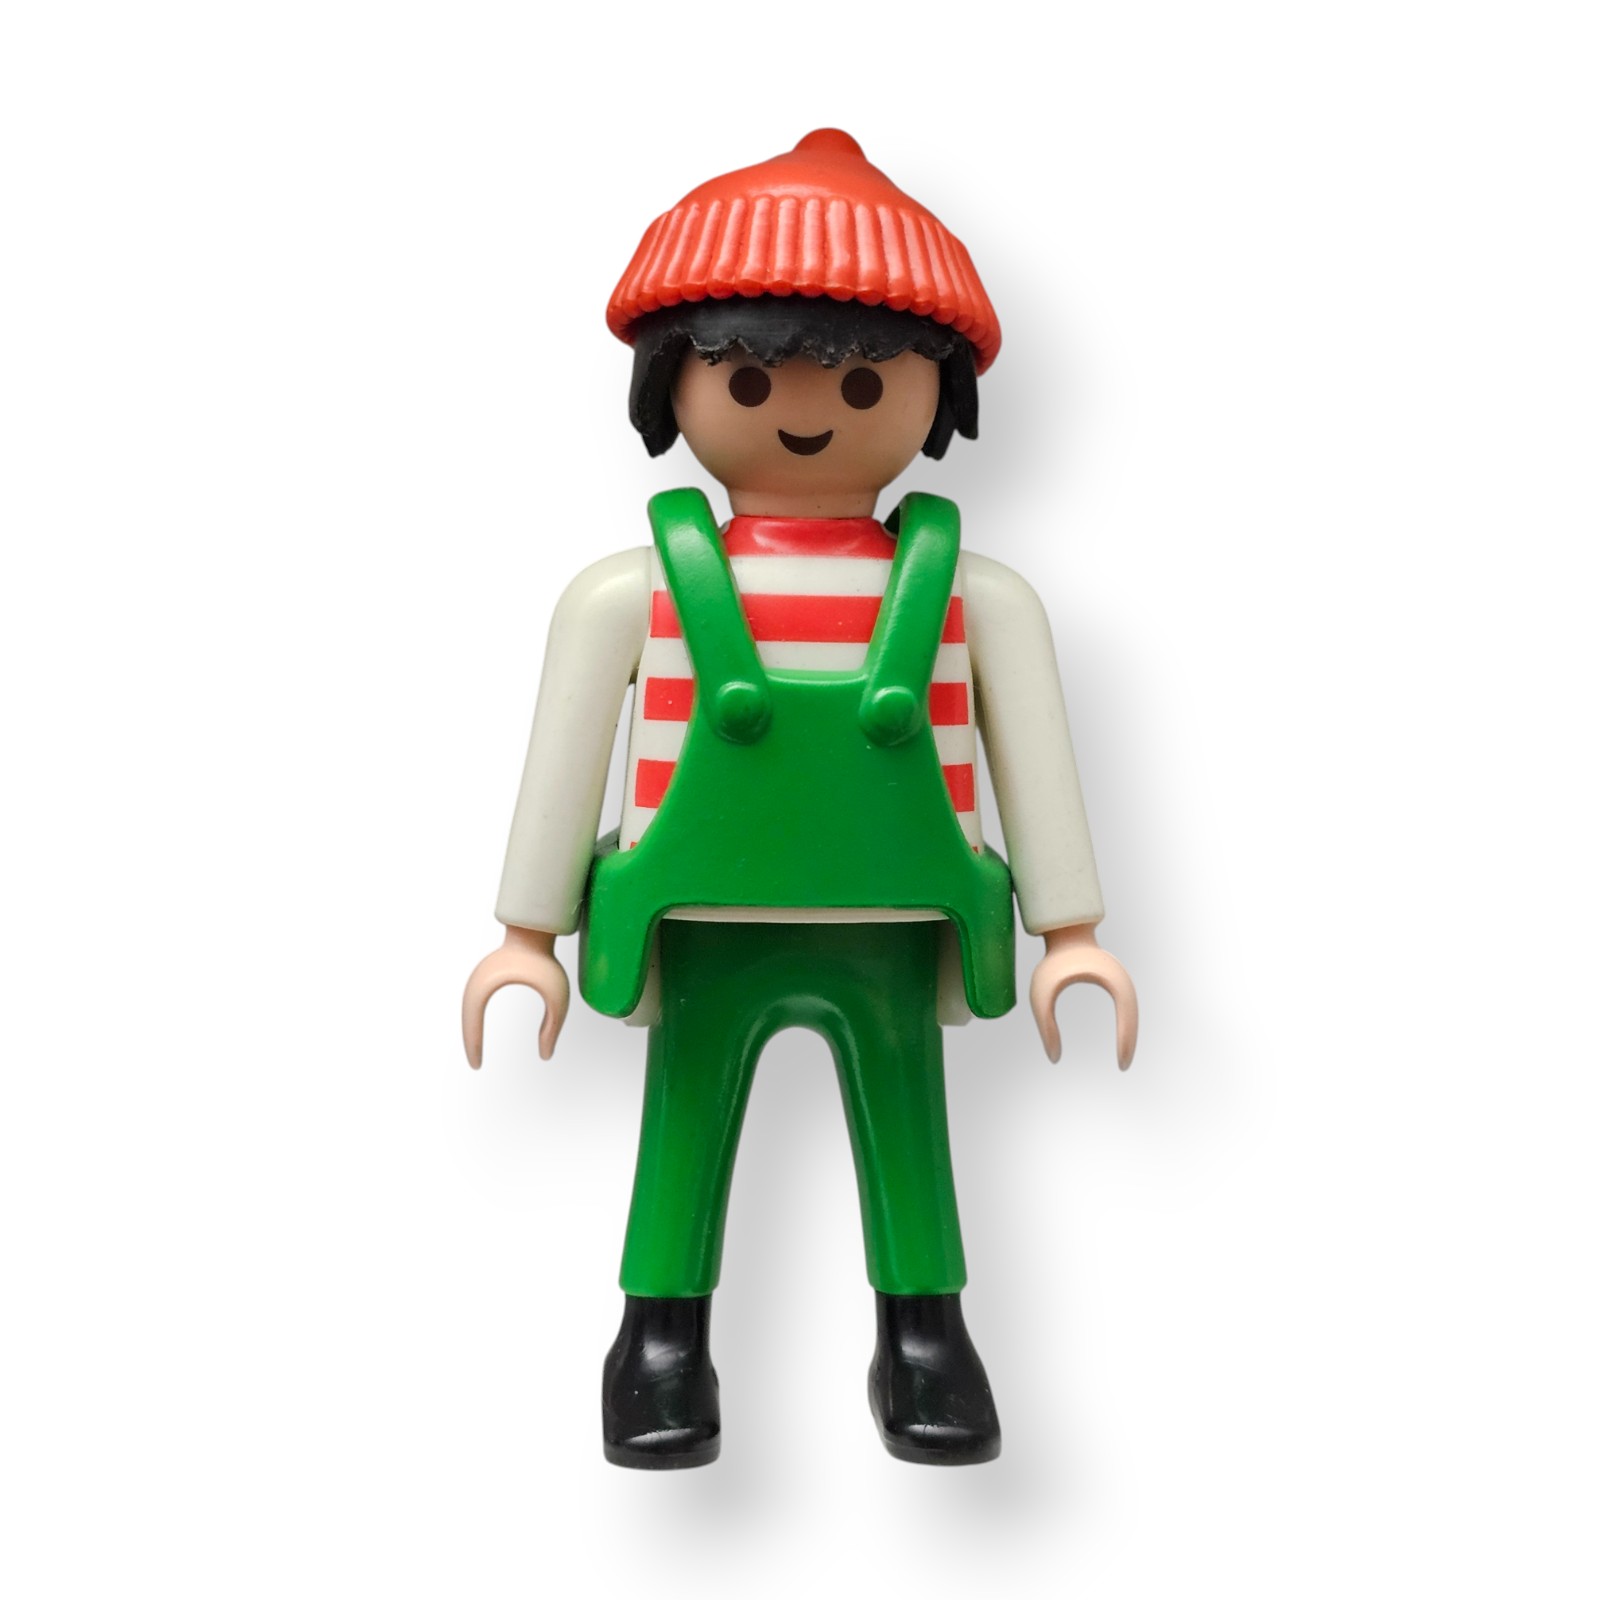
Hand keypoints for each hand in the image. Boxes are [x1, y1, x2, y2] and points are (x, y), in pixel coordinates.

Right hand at [461, 925, 569, 1067]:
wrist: (534, 929)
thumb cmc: (546, 961)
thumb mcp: (556, 996)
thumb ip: (553, 1026)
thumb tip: (546, 1056)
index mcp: (486, 985)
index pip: (473, 1022)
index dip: (473, 1045)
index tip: (477, 1065)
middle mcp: (476, 982)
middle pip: (467, 1018)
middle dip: (470, 1042)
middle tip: (475, 1065)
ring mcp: (477, 977)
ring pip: (468, 1010)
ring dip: (471, 1031)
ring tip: (476, 1053)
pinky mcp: (483, 975)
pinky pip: (474, 1003)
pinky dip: (474, 1019)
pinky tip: (479, 1032)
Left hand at [1029, 923, 1137, 1069]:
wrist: (1066, 929)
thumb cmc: (1052, 960)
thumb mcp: (1042, 993)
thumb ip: (1045, 1025)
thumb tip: (1054, 1058)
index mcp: (1112, 980)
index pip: (1128, 1019)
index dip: (1126, 1044)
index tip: (1122, 1065)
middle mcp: (1123, 980)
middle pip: (1133, 1018)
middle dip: (1130, 1043)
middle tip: (1123, 1067)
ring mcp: (1121, 979)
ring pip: (1132, 1013)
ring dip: (1129, 1034)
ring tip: (1123, 1059)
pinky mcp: (1116, 980)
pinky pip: (1126, 1008)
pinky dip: (1125, 1025)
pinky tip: (1119, 1040)